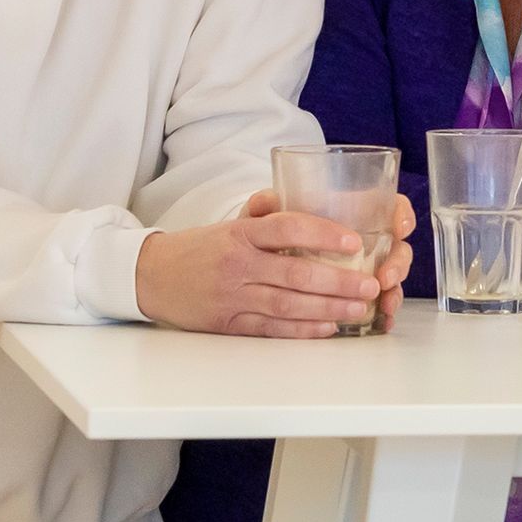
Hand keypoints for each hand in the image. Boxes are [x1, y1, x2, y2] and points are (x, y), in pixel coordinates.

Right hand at [137, 186, 411, 338]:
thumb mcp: (228, 224)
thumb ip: (261, 211)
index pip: (287, 227)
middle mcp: (238, 264)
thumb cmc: (199, 248)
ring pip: (288, 304)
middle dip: (339, 280)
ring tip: (360, 307)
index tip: (354, 241)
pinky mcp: (228, 323)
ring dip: (329, 307)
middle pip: (296, 272)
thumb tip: (289, 192)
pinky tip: (328, 327)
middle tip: (372, 283)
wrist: (149, 276)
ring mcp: (232, 296)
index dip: (323, 234)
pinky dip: (302, 330)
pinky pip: (271, 328)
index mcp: (240, 233)